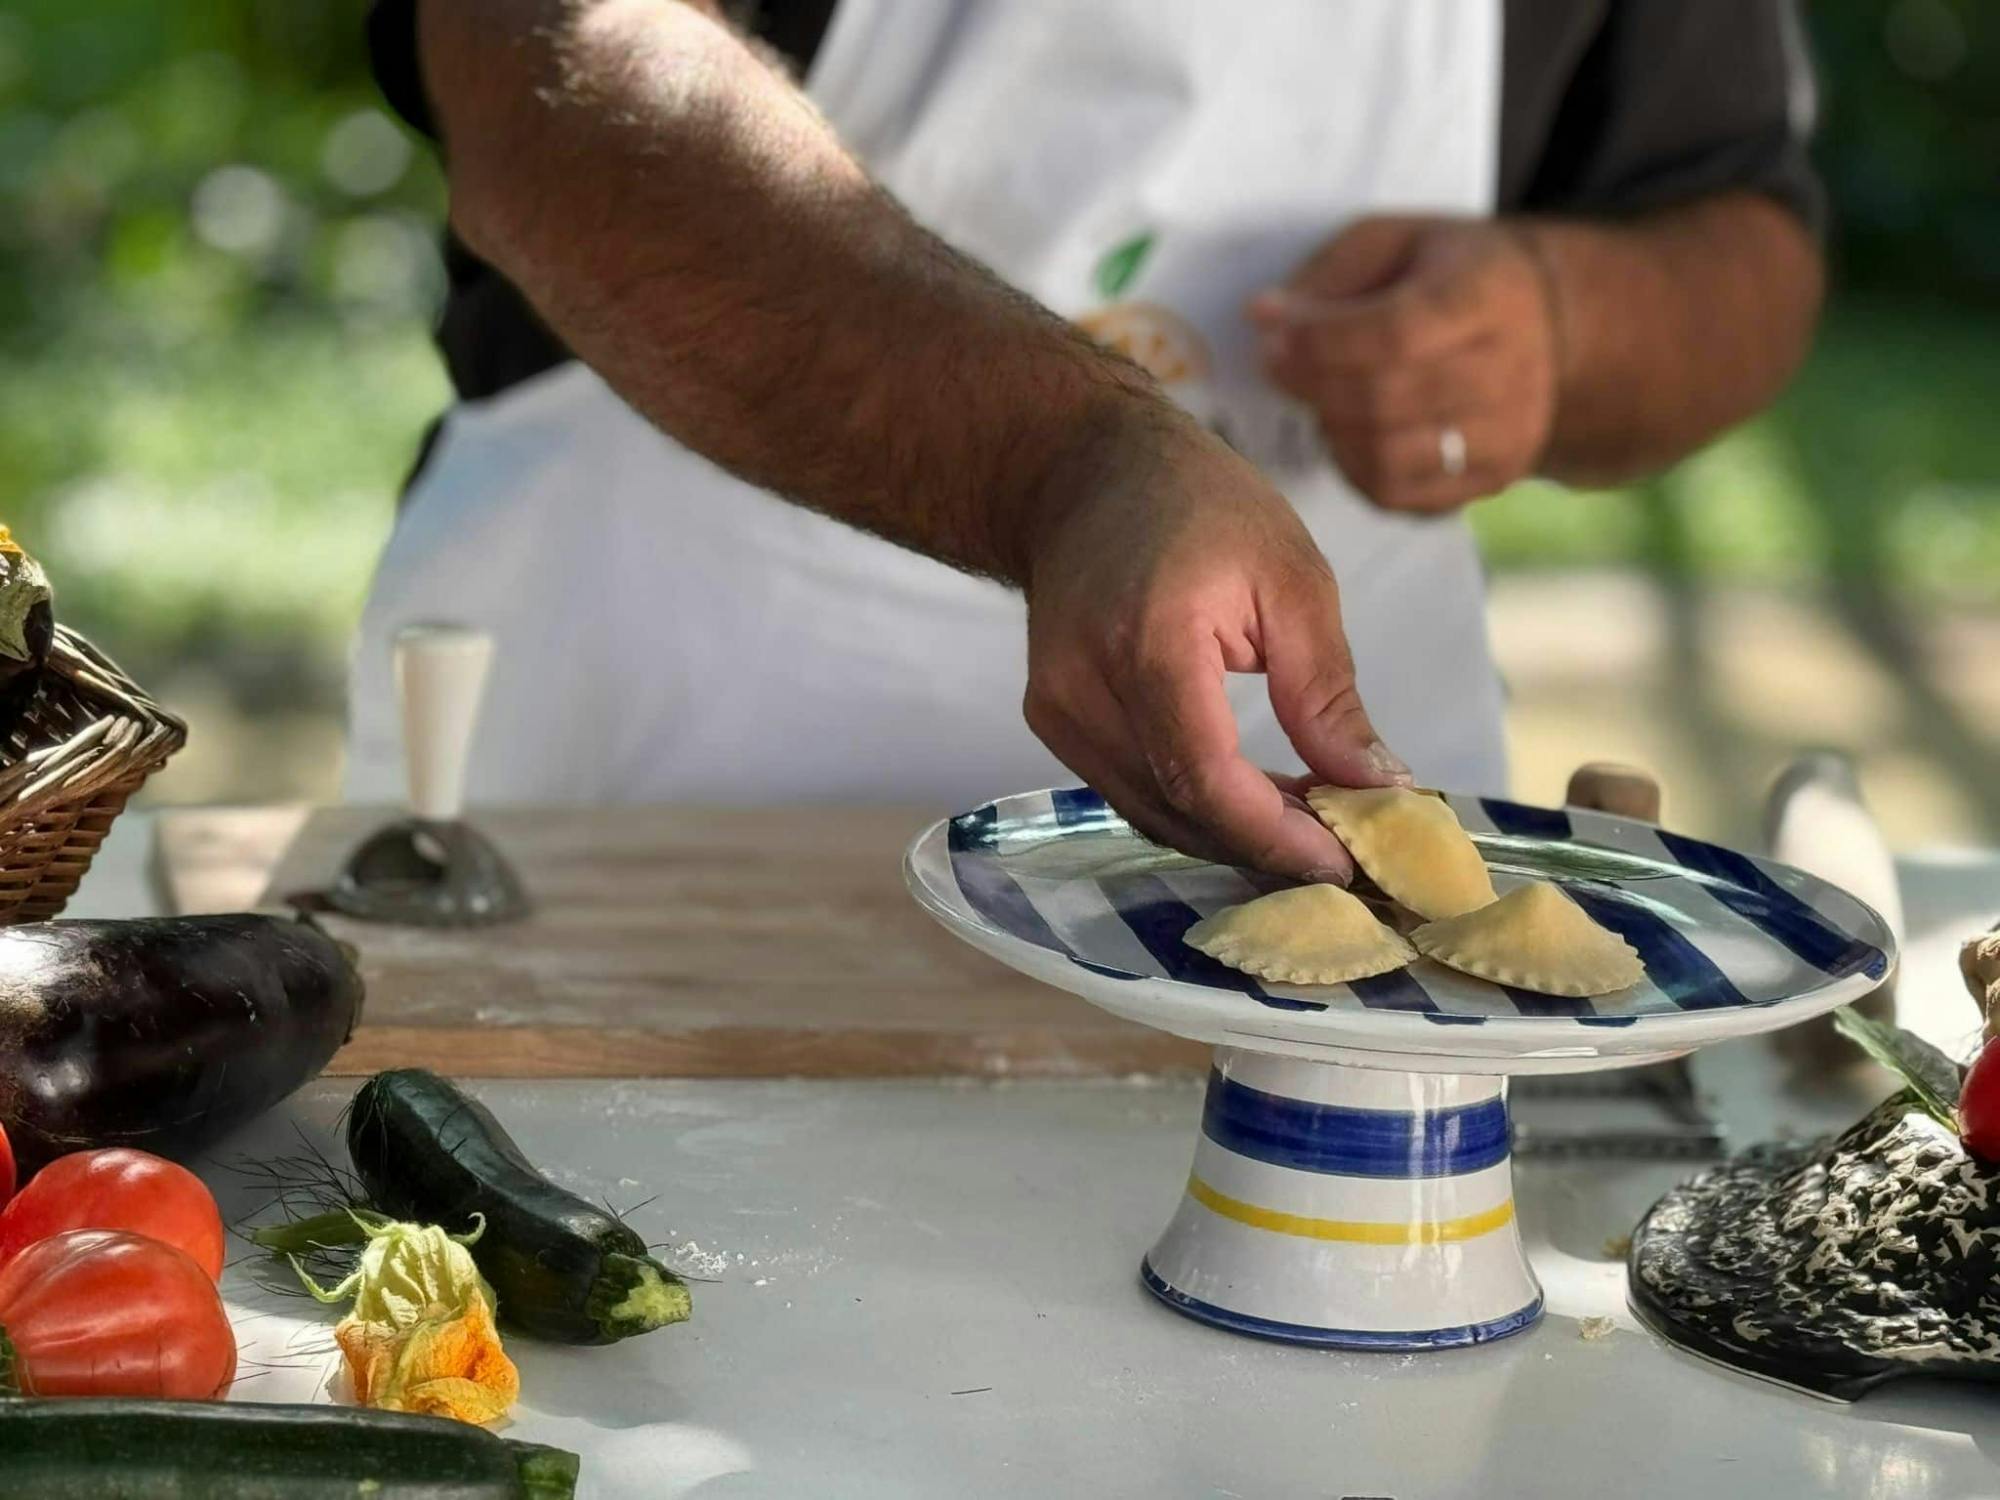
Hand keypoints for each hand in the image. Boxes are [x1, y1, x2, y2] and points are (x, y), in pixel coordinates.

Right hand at [1019, 411, 1411, 877]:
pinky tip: (1254, 799)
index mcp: (1148, 640)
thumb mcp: (1291, 578)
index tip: (1345, 859)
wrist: (1079, 473)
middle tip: (1347, 850)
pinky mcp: (1052, 722)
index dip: (1275, 835)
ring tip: (1309, 825)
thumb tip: (1377, 787)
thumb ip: (1326, 693)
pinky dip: (1196, 807)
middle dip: (1266, 844)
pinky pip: (1131, 791)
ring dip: (1234, 832)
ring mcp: (1056, 710)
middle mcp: (1084, 687)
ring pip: (1153, 813)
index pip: (1205, 776)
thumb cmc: (1196, 504)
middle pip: (1179, 809)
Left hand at [1248, 216, 1558, 512]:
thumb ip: (1331, 274)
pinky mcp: (1488, 481)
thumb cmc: (1452, 277)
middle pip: (1385, 399)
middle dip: (1312, 384)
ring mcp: (1505, 437)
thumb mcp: (1398, 239)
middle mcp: (1509, 372)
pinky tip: (1345, 432)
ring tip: (1317, 396)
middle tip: (1278, 364)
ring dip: (1329, 428)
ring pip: (1386, 457)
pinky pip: (1397, 495)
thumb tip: (1267, 318)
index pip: (1397, 333)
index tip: (1274, 332)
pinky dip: (1351, 468)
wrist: (1551, 330)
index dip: (1322, 341)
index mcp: (1488, 295)